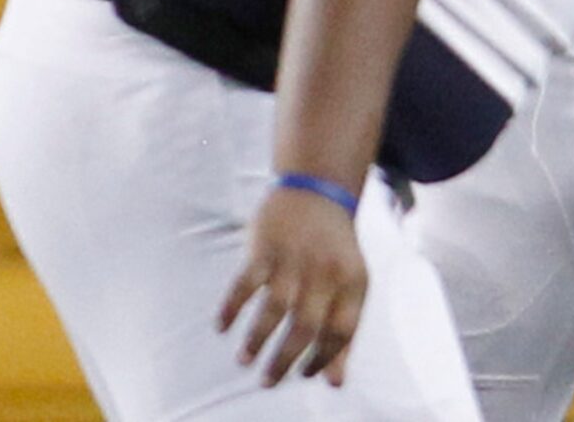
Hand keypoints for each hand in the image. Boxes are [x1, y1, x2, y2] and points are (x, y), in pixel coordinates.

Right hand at [217, 186, 366, 387]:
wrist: (317, 190)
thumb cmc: (333, 250)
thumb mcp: (350, 283)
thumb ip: (343, 331)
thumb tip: (334, 383)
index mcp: (351, 280)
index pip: (340, 331)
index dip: (323, 359)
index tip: (304, 375)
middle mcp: (325, 270)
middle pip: (305, 326)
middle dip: (284, 360)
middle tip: (268, 381)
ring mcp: (294, 257)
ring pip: (274, 308)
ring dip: (256, 339)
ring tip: (244, 360)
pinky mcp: (265, 246)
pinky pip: (245, 283)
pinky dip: (231, 307)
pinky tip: (222, 327)